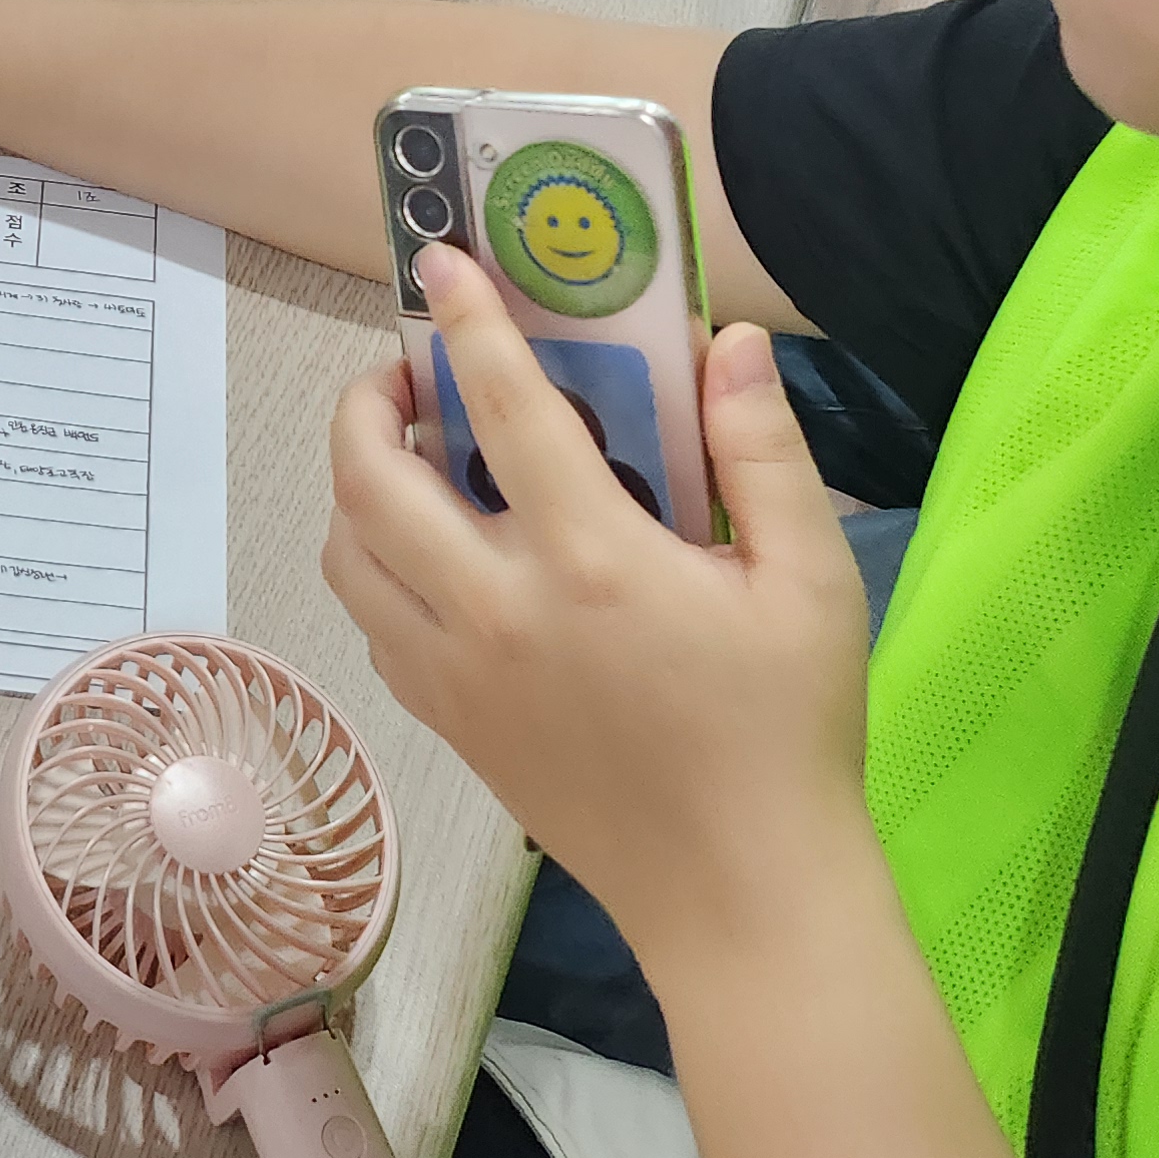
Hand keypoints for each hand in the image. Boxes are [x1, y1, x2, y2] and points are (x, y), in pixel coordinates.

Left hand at [320, 244, 873, 958]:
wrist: (739, 896)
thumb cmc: (785, 733)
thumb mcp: (811, 582)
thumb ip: (764, 451)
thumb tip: (729, 343)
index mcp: (589, 561)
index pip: (501, 407)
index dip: (465, 322)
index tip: (438, 261)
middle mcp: (495, 609)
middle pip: (370, 479)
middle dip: (368, 404)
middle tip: (411, 376)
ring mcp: (456, 673)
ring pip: (347, 554)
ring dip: (357, 489)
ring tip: (410, 459)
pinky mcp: (447, 724)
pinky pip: (373, 623)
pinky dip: (377, 567)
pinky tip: (436, 556)